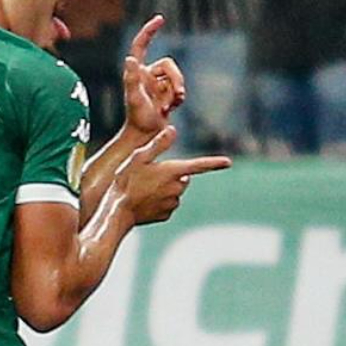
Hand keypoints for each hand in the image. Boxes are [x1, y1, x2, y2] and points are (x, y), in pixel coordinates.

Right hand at [116, 127, 231, 223]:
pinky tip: (144, 200)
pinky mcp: (165, 215)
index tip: (228, 162)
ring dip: (165, 188)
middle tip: (150, 173)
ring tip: (143, 188)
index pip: (198, 166)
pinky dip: (159, 201)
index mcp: (173, 171)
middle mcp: (176, 188)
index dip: (214, 163)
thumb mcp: (139, 157)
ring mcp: (172, 203)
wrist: (117, 211)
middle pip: (183, 177)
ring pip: (174, 191)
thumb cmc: (126, 181)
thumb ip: (158, 144)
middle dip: (173, 174)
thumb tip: (173, 130)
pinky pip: (167, 204)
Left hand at [123, 15, 186, 135]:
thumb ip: (132, 79)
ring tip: (172, 106)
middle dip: (176, 79)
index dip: (149, 31)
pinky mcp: (165, 92)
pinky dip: (178, 97)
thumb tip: (130, 59)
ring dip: (177, 90)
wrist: (145, 135)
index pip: (141, 45)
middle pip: (169, 64)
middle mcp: (146, 74)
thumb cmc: (137, 118)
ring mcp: (156, 83)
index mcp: (136, 71)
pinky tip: (172, 107)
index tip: (160, 19)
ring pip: (176, 76)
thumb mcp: (134, 99)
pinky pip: (178, 87)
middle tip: (178, 96)